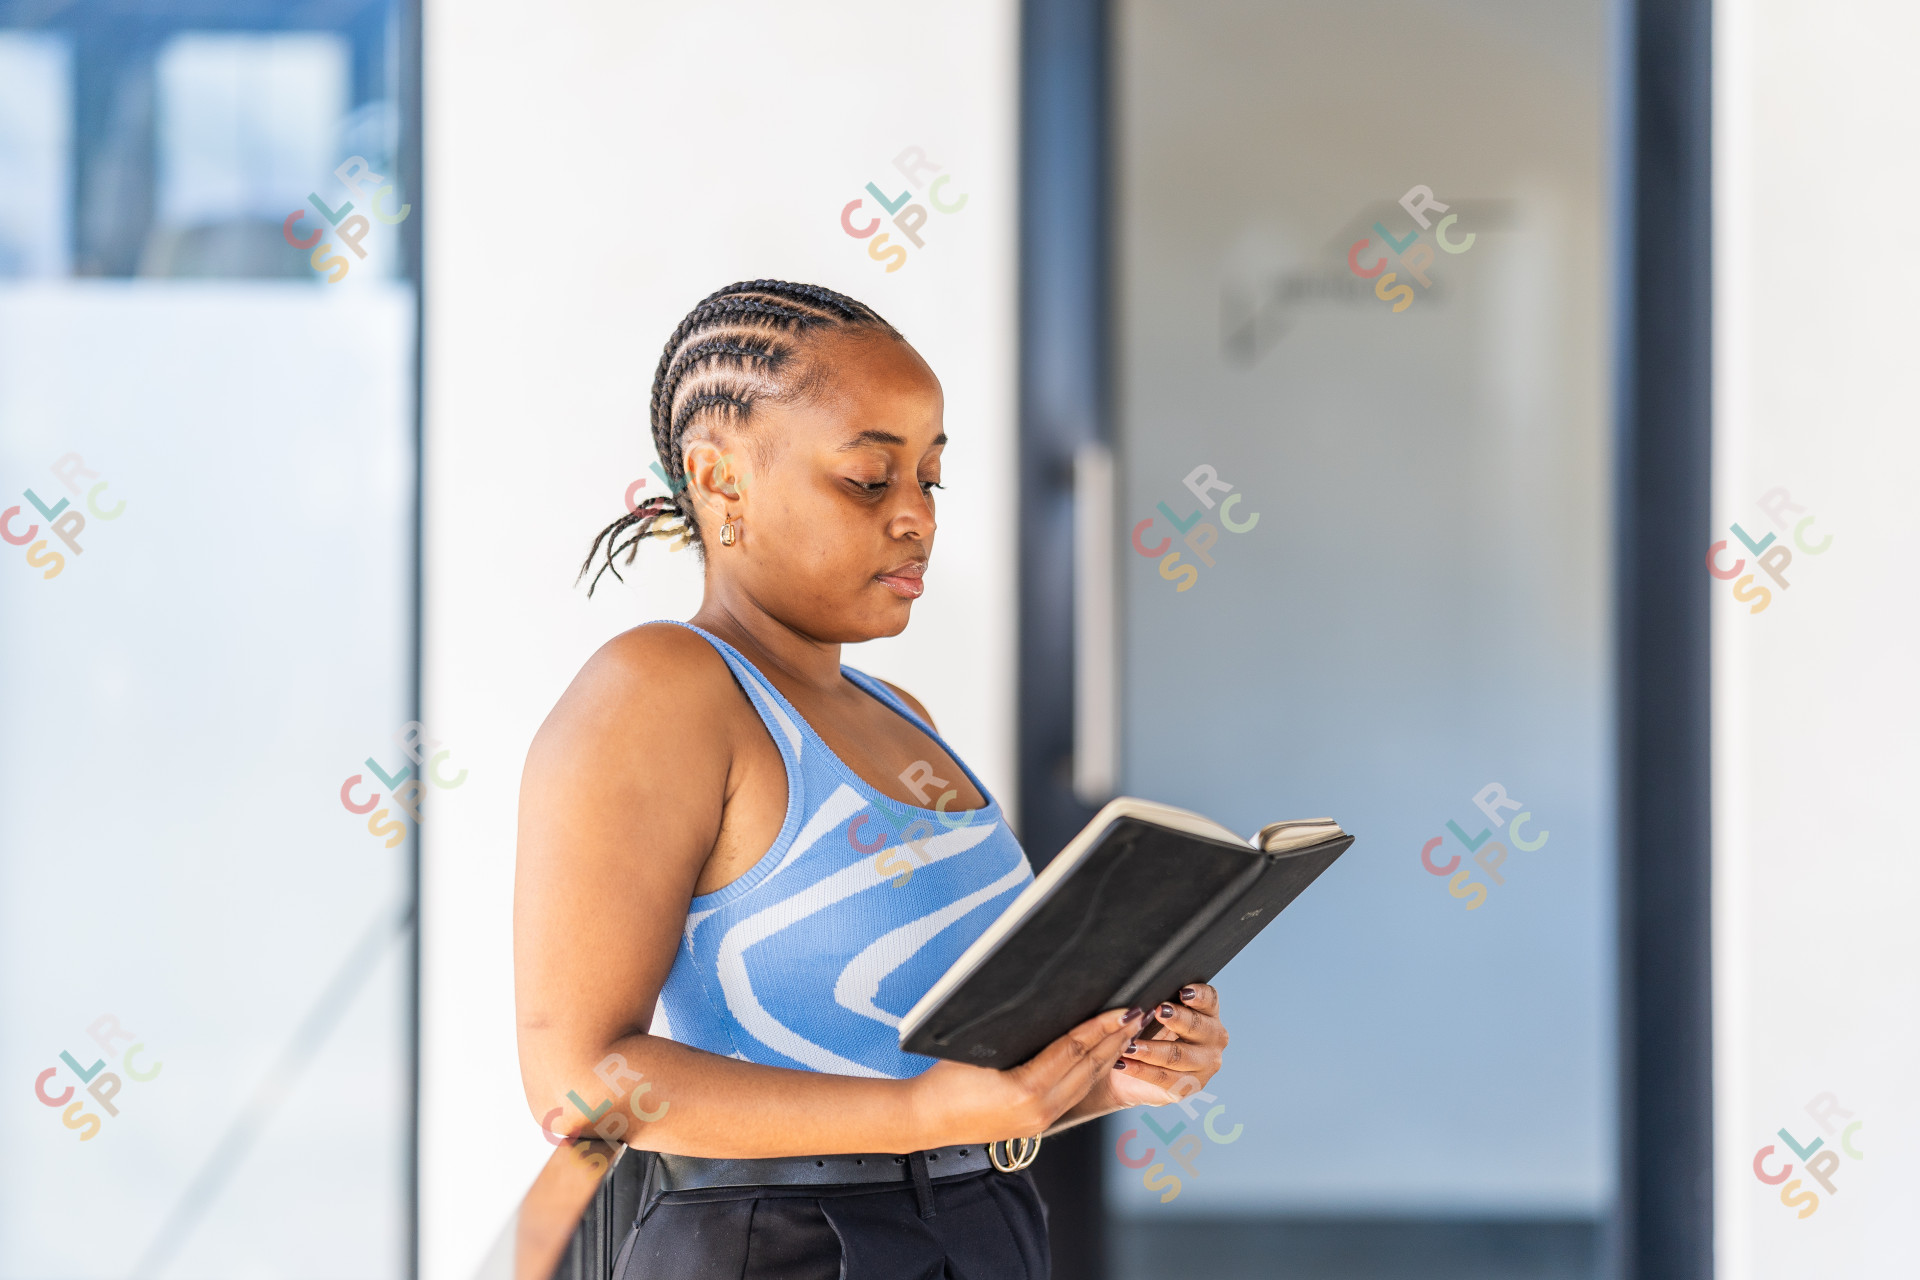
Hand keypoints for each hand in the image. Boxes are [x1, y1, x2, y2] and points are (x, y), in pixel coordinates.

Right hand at [909, 1006, 1143, 1146]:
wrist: (924, 1119)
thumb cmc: (943, 1079)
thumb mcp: (979, 1048)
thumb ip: (1017, 1033)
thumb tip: (1051, 1007)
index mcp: (1025, 1090)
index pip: (1074, 1050)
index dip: (1101, 1027)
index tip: (1123, 1009)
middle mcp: (1039, 1110)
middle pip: (1088, 1067)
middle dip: (1115, 1039)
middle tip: (1137, 1014)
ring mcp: (1040, 1122)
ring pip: (1086, 1084)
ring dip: (1109, 1056)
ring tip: (1127, 1033)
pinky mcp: (1037, 1127)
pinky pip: (1073, 1095)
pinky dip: (1091, 1074)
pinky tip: (1101, 1059)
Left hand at [1101, 984, 1226, 1109]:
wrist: (1135, 1068)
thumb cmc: (1148, 1030)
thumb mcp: (1154, 1013)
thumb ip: (1156, 1002)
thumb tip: (1140, 995)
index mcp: (1208, 1013)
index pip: (1209, 1000)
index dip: (1199, 995)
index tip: (1183, 992)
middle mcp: (1213, 1038)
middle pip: (1196, 1026)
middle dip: (1176, 1018)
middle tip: (1156, 1011)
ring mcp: (1205, 1065)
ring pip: (1178, 1055)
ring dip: (1151, 1050)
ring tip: (1130, 1045)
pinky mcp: (1189, 1086)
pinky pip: (1163, 1077)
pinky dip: (1140, 1070)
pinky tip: (1123, 1064)